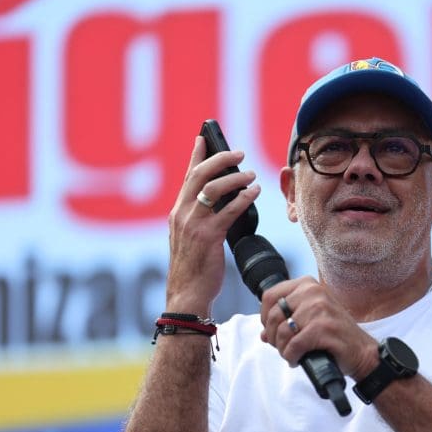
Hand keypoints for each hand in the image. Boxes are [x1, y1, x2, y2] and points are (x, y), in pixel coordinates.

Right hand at [165, 136, 260, 314]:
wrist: (187, 293)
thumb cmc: (193, 268)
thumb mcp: (190, 238)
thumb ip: (198, 218)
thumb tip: (220, 201)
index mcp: (177, 213)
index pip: (187, 177)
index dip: (196, 156)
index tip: (204, 138)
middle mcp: (182, 214)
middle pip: (199, 175)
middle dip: (219, 159)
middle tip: (239, 153)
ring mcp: (193, 225)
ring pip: (213, 189)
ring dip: (235, 178)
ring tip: (251, 174)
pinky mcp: (208, 237)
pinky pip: (228, 211)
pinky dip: (243, 198)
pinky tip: (254, 192)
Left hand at [259, 277, 379, 380]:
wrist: (361, 351)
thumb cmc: (335, 335)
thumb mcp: (310, 319)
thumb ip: (286, 321)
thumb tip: (263, 334)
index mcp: (308, 285)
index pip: (269, 296)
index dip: (265, 317)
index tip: (272, 330)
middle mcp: (313, 292)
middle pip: (273, 315)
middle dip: (273, 336)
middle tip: (283, 347)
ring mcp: (320, 309)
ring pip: (282, 332)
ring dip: (283, 349)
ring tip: (293, 354)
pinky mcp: (323, 328)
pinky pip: (293, 345)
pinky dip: (291, 356)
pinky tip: (298, 359)